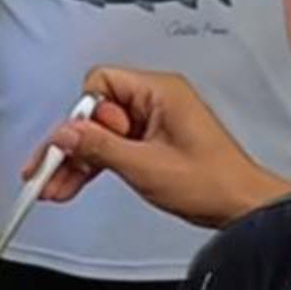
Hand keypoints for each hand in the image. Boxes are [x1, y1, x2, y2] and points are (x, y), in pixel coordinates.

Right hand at [22, 68, 284, 229]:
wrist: (241, 205)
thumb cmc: (212, 182)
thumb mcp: (146, 166)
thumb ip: (100, 147)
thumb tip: (66, 133)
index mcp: (160, 92)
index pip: (100, 83)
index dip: (84, 115)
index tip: (72, 144)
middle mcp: (156, 100)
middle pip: (96, 110)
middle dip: (72, 143)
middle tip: (49, 169)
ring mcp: (154, 120)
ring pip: (100, 132)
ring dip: (79, 159)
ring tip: (56, 186)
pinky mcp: (152, 140)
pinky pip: (113, 145)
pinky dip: (95, 164)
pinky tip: (76, 182)